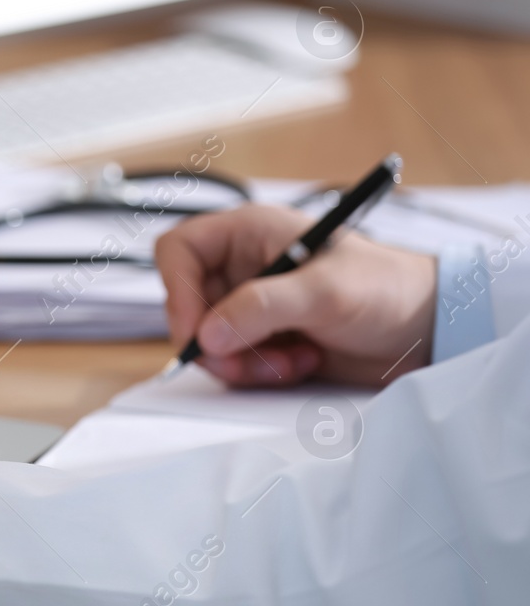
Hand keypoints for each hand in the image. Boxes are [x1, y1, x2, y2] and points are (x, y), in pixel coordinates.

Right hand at [155, 204, 436, 386]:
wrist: (428, 329)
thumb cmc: (388, 288)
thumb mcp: (325, 292)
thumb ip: (262, 308)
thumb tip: (206, 334)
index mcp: (249, 233)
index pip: (179, 252)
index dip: (178, 291)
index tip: (197, 331)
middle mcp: (243, 266)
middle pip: (188, 304)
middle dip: (215, 341)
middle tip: (245, 362)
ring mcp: (251, 305)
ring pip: (208, 340)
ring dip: (242, 362)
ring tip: (290, 362)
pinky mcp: (264, 338)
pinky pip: (233, 362)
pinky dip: (259, 372)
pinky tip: (300, 364)